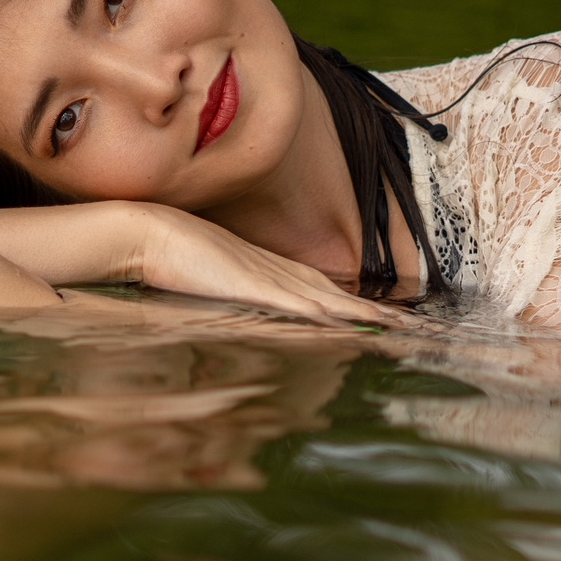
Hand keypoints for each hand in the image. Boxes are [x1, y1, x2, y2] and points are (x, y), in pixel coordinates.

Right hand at [130, 206, 401, 327]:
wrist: (149, 233)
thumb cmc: (169, 257)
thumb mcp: (208, 280)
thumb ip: (229, 292)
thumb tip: (240, 304)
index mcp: (268, 270)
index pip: (321, 292)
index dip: (353, 305)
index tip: (379, 317)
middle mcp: (277, 272)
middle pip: (337, 295)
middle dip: (374, 312)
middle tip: (411, 326)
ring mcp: (269, 277)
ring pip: (330, 300)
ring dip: (367, 315)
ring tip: (401, 328)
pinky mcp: (256, 285)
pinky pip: (303, 304)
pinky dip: (333, 313)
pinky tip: (355, 323)